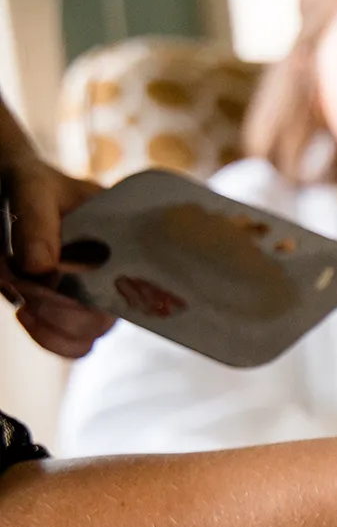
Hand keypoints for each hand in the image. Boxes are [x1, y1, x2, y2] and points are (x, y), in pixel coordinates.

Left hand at [1, 158, 112, 357]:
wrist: (15, 187)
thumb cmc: (32, 181)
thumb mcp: (32, 188)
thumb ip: (37, 221)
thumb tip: (41, 269)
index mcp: (128, 242)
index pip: (131, 287)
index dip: (86, 295)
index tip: (40, 280)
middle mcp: (120, 274)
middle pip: (105, 320)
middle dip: (56, 309)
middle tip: (20, 283)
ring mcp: (98, 295)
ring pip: (87, 338)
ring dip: (46, 322)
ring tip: (20, 293)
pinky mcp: (74, 310)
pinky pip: (73, 344)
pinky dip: (45, 336)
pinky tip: (25, 311)